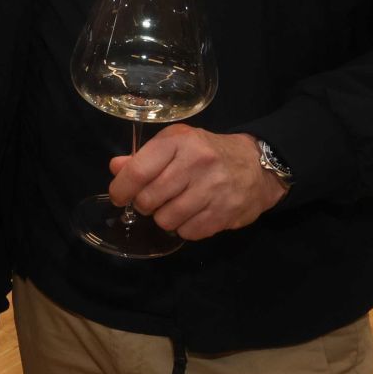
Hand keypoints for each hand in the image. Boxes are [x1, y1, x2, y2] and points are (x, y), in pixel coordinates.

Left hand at [109, 126, 286, 240]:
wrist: (256, 165)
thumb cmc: (207, 152)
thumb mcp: (175, 143)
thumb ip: (143, 157)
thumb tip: (116, 168)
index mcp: (179, 141)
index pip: (139, 171)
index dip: (121, 189)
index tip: (119, 196)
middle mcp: (197, 163)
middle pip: (149, 199)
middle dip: (143, 204)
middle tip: (150, 200)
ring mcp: (214, 189)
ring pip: (166, 220)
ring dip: (164, 218)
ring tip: (173, 206)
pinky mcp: (226, 213)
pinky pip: (188, 232)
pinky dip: (184, 227)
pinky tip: (192, 214)